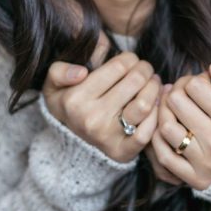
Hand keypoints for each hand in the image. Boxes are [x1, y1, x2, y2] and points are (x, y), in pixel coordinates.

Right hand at [42, 34, 162, 163]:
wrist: (68, 145)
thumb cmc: (68, 106)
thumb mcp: (53, 86)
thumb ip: (60, 70)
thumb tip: (83, 69)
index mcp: (76, 99)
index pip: (118, 66)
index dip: (130, 58)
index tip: (130, 60)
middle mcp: (91, 119)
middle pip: (135, 81)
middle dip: (145, 69)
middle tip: (145, 69)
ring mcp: (107, 137)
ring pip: (144, 104)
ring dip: (154, 88)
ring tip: (152, 83)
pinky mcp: (122, 152)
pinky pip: (147, 132)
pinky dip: (156, 114)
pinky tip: (155, 104)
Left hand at [148, 65, 210, 190]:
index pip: (196, 86)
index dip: (197, 77)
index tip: (204, 83)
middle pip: (177, 102)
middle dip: (178, 89)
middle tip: (185, 90)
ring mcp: (204, 163)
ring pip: (166, 127)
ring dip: (164, 110)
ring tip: (173, 105)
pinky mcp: (195, 179)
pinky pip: (164, 156)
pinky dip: (159, 138)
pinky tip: (168, 126)